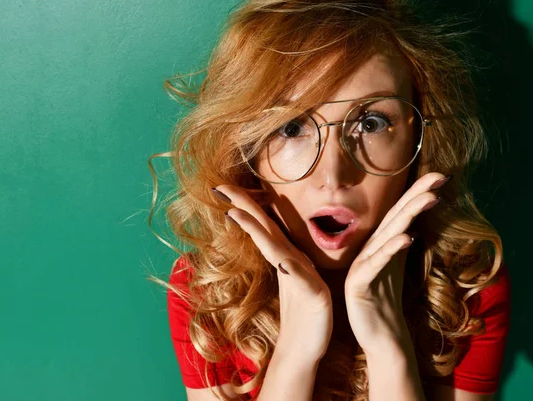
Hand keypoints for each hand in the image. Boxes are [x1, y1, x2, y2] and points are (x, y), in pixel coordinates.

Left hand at [212, 185, 332, 365]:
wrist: (308, 348)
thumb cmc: (300, 316)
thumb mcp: (288, 283)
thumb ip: (280, 260)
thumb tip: (266, 241)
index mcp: (284, 257)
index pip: (261, 226)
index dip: (244, 206)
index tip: (220, 189)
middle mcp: (293, 260)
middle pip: (266, 226)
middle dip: (244, 204)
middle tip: (220, 185)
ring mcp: (303, 274)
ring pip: (275, 245)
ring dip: (255, 226)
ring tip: (234, 210)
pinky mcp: (312, 292)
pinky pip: (294, 274)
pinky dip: (284, 261)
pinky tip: (274, 253)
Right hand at [344, 172, 449, 356]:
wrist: (379, 337)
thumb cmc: (388, 303)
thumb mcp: (396, 268)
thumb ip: (399, 244)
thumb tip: (412, 222)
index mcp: (379, 245)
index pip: (400, 214)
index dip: (417, 194)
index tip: (441, 176)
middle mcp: (368, 250)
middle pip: (394, 218)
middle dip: (416, 196)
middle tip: (439, 177)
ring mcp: (361, 266)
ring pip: (386, 235)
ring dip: (407, 215)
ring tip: (429, 199)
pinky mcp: (358, 284)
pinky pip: (376, 264)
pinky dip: (391, 249)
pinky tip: (407, 238)